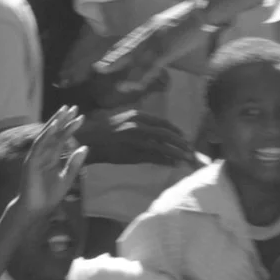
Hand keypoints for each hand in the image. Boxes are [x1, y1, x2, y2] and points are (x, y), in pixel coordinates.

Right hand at [16, 107, 87, 216]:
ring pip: (47, 135)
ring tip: (65, 111)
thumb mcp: (67, 178)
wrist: (36, 208)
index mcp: (51, 157)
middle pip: (54, 133)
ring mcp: (36, 156)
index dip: (70, 127)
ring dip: (55, 123)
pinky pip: (39, 145)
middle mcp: (43, 153)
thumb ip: (75, 163)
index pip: (61, 138)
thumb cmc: (49, 195)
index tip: (80, 117)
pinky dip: (46, 134)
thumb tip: (85, 147)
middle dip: (63, 119)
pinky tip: (54, 125)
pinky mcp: (31, 161)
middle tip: (74, 107)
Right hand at [77, 107, 196, 168]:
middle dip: (181, 142)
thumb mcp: (123, 121)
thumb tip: (156, 132)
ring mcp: (136, 140)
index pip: (162, 123)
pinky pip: (153, 157)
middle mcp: (138, 126)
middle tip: (191, 149)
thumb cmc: (104, 131)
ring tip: (187, 158)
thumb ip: (140, 125)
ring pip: (163, 146)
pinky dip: (165, 160)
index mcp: (137, 116)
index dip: (175, 130)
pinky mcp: (132, 153)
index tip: (184, 137)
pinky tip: (173, 164)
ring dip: (177, 153)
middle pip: (166, 134)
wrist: (88, 141)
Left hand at [91, 0, 213, 100]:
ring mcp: (155, 44)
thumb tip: (162, 37)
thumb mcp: (170, 22)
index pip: (130, 41)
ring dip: (130, 77)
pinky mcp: (164, 52)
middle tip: (99, 69)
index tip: (107, 58)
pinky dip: (144, 78)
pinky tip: (137, 86)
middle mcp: (147, 35)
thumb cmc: (190, 16)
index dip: (118, 51)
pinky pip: (151, 69)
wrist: (201, 12)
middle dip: (114, 61)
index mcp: (149, 28)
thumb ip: (163, 31)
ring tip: (120, 87)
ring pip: (138, 64)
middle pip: (127, 51)